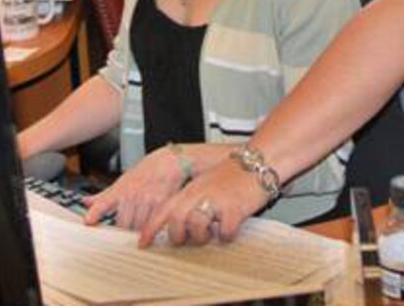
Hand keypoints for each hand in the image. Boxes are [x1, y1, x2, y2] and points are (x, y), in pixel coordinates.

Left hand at [83, 145, 185, 229]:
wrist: (171, 160)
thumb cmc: (147, 170)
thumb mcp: (124, 180)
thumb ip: (106, 195)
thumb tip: (86, 202)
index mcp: (122, 188)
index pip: (105, 201)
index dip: (95, 212)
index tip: (88, 221)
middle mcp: (133, 193)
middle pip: (123, 224)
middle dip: (125, 229)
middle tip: (128, 228)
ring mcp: (148, 198)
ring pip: (138, 226)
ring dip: (139, 230)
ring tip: (142, 226)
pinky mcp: (163, 203)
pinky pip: (153, 224)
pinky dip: (151, 229)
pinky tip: (152, 228)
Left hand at [138, 158, 269, 246]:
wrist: (260, 160)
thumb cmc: (235, 174)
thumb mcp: (206, 183)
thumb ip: (192, 200)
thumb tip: (179, 224)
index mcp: (192, 188)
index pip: (164, 208)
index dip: (151, 228)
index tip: (143, 242)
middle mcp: (200, 193)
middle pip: (176, 221)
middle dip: (179, 236)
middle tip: (190, 237)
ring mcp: (217, 200)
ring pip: (196, 228)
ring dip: (203, 236)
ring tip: (213, 231)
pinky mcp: (234, 208)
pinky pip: (225, 233)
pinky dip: (228, 234)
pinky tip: (232, 225)